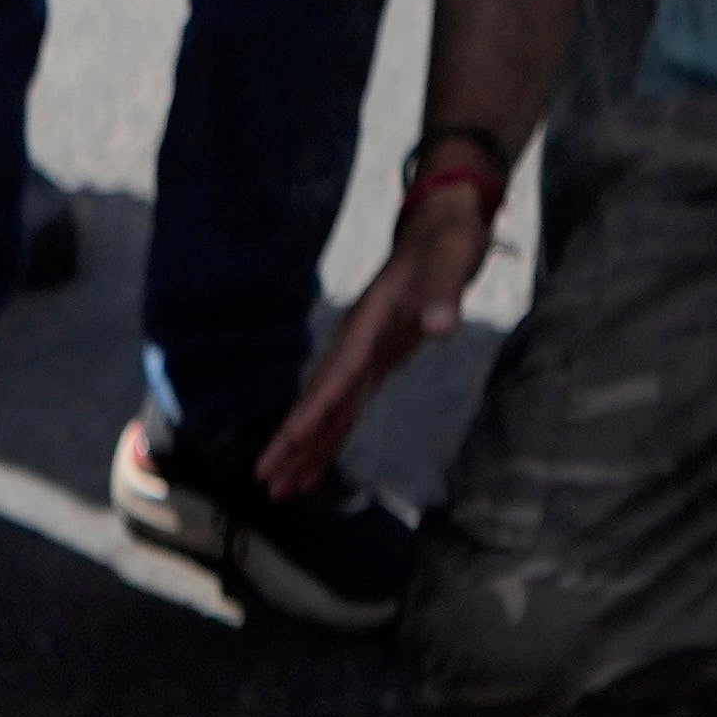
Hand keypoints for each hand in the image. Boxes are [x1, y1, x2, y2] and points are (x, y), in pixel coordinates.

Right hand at [257, 160, 500, 499]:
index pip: (335, 376)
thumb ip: (443, 294)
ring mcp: (363, 354)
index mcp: (367, 324)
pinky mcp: (375, 362)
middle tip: (266, 481)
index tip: (287, 443)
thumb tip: (440, 325)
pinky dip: (331, 437)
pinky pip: (346, 407)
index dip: (310, 412)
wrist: (440, 225)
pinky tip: (316, 466)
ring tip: (282, 491)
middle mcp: (357, 343)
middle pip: (318, 400)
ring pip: (327, 410)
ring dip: (305, 450)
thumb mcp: (450, 261)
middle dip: (291, 442)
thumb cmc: (446, 241)